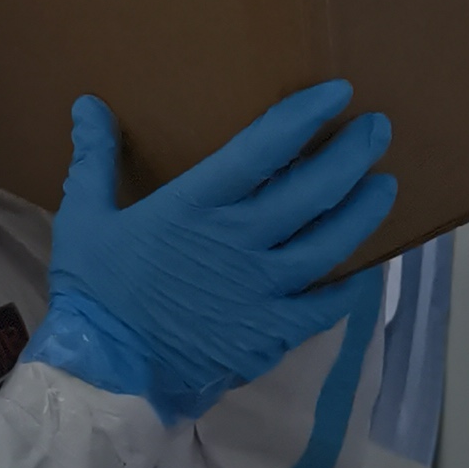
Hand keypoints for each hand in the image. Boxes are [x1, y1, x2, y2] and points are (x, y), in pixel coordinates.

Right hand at [25, 85, 394, 422]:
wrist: (107, 374)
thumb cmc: (95, 293)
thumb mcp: (84, 219)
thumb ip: (93, 159)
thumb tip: (88, 104)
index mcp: (196, 205)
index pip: (263, 147)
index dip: (305, 115)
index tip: (339, 92)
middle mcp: (241, 240)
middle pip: (314, 189)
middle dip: (352, 155)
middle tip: (378, 131)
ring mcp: (264, 289)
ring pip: (331, 242)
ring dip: (364, 211)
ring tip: (384, 187)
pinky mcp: (272, 332)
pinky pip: (325, 305)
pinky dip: (351, 285)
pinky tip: (367, 268)